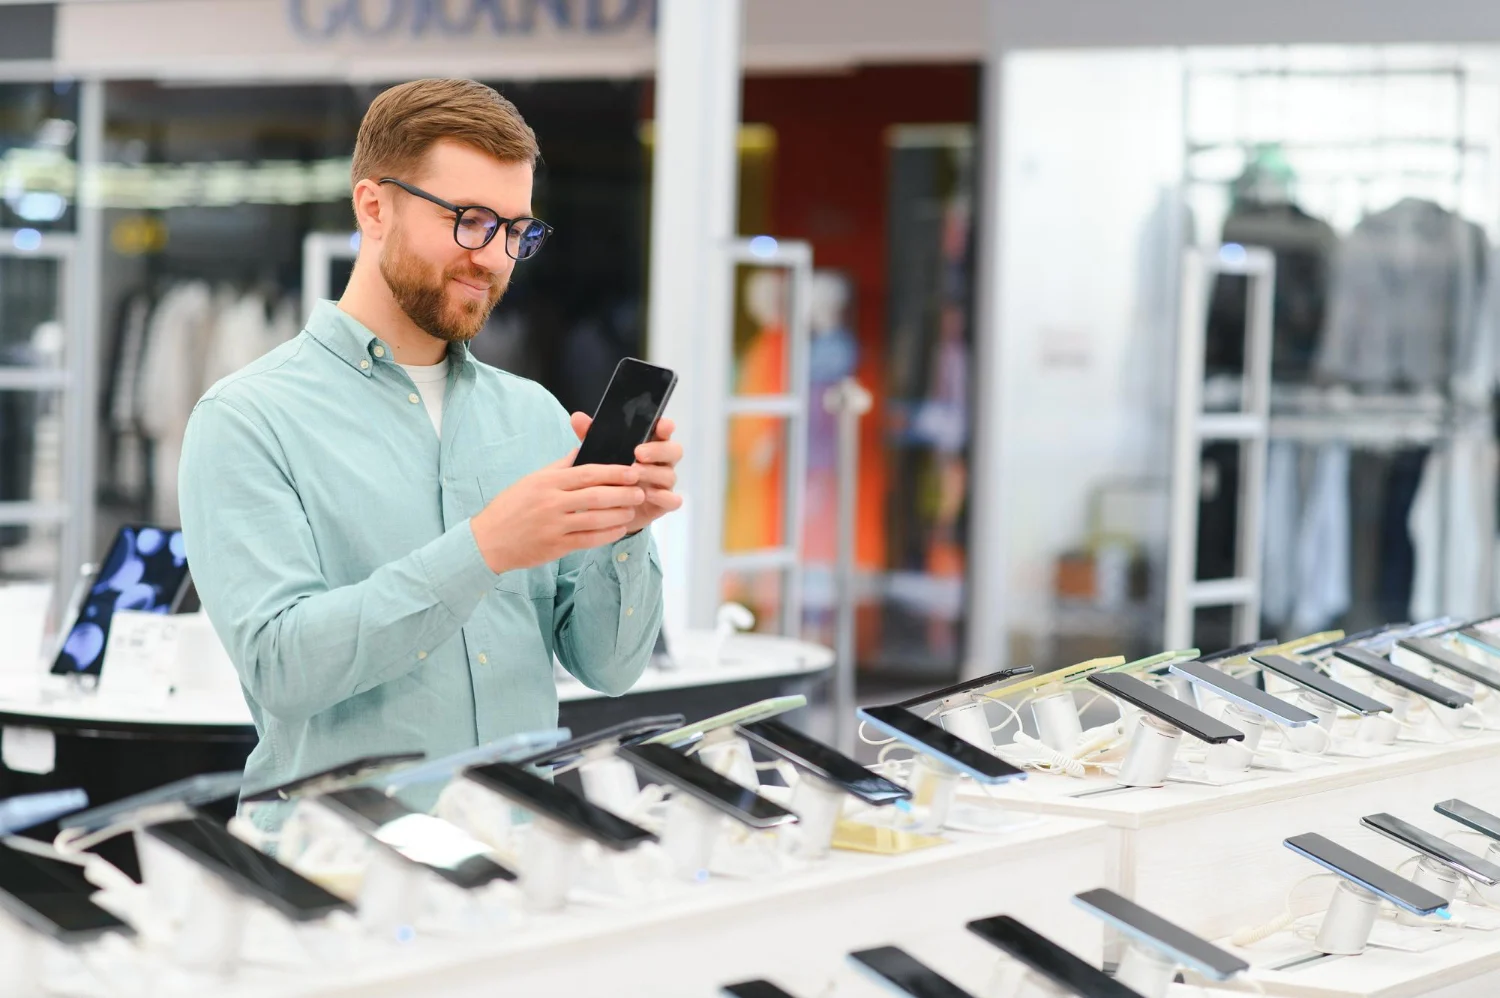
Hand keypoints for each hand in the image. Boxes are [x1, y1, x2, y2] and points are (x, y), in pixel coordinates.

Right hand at [470, 456, 645, 573]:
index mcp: (547, 482)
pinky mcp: (556, 546)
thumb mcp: (532, 480)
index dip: (613, 472)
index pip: (587, 473)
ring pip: (596, 519)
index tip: (632, 470)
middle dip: (623, 493)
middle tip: (640, 490)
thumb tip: (583, 450)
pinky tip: (620, 529)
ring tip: (632, 509)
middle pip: (596, 496)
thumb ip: (560, 467)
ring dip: (619, 514)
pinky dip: (607, 534)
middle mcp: (552, 502)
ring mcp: (554, 526)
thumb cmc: (511, 506)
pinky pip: (588, 539)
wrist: (488, 540)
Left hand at [570, 412, 683, 534]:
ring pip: (670, 474)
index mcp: (650, 445)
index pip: (664, 431)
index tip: (661, 426)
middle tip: (639, 453)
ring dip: (653, 473)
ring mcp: (664, 483)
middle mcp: (661, 462)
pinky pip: (672, 500)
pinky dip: (663, 497)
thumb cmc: (608, 476)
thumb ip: (591, 435)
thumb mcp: (598, 454)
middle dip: (658, 450)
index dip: (666, 427)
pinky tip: (647, 494)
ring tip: (635, 474)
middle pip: (674, 451)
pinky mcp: (664, 503)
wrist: (607, 510)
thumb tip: (577, 418)